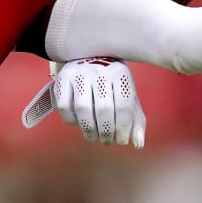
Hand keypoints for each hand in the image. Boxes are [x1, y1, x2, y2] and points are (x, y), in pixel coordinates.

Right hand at [21, 57, 146, 147]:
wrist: (90, 58)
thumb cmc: (113, 84)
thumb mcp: (128, 96)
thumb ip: (135, 120)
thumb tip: (138, 144)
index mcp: (120, 74)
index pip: (123, 105)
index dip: (123, 128)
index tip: (120, 141)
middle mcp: (100, 71)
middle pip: (103, 109)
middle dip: (106, 132)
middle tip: (106, 141)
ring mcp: (80, 73)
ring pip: (83, 109)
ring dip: (89, 129)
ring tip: (93, 136)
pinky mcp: (63, 78)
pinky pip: (64, 106)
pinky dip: (71, 121)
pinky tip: (79, 123)